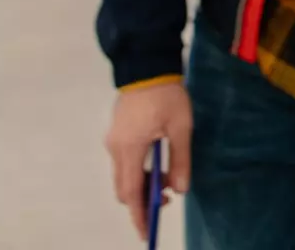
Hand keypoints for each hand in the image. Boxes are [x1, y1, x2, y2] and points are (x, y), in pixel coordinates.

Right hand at [105, 81, 191, 240]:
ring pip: (124, 174)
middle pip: (124, 187)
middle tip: (167, 198)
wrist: (147, 62)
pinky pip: (124, 160)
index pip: (131, 192)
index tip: (146, 232)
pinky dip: (138, 169)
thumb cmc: (166, 94)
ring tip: (167, 176)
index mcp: (130, 148)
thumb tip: (180, 189)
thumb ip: (180, 159)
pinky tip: (157, 161)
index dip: (139, 214)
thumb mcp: (180, 127)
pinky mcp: (117, 131)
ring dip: (142, 183)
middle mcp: (116, 148)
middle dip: (143, 199)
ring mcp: (114, 139)